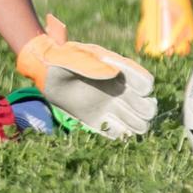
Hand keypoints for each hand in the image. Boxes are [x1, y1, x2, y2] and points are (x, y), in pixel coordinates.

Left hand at [17, 14, 156, 138]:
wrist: (45, 72)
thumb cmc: (61, 59)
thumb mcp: (74, 57)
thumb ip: (92, 65)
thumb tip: (115, 74)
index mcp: (120, 71)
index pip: (146, 83)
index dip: (144, 88)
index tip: (134, 89)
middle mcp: (120, 91)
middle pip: (148, 108)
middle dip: (143, 110)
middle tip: (125, 108)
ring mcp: (110, 107)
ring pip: (138, 123)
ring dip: (134, 125)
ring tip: (118, 119)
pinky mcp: (98, 120)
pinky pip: (118, 133)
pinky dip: (119, 135)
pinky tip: (107, 127)